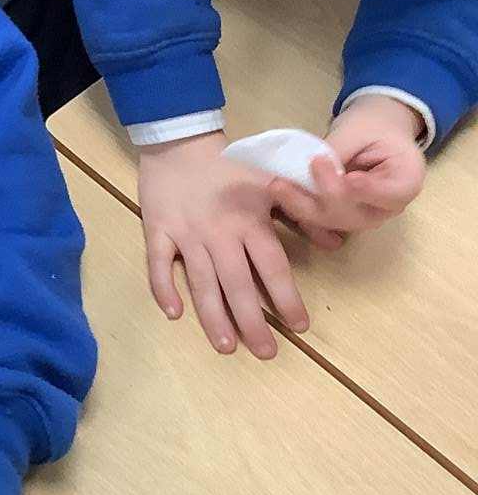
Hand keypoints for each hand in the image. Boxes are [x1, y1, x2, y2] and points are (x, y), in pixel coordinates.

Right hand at [138, 131, 307, 357]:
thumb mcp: (271, 185)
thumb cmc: (228, 167)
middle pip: (238, 285)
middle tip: (266, 352)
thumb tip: (335, 242)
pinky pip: (159, 264)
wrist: (180, 142)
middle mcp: (220, 234)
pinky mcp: (158, 231)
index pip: (272, 268)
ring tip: (226, 346)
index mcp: (250, 222)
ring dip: (213, 316)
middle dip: (253, 322)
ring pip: (201, 282)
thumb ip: (300, 216)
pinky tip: (173, 313)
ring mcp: (186, 234)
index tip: (299, 326)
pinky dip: (163, 288)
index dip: (286, 298)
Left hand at [270, 95, 425, 239]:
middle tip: (311, 166)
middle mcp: (386, 208)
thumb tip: (311, 168)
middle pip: (358, 214)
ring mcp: (362, 216)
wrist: (372, 132)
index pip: (392, 194)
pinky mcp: (339, 216)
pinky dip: (297, 209)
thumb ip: (340, 150)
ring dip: (304, 206)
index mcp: (406, 181)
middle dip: (329, 195)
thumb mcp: (360, 129)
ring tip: (279, 185)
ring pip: (334, 221)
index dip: (369, 191)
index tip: (350, 179)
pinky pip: (318, 220)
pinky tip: (278, 193)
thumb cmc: (373, 126)